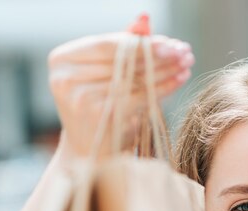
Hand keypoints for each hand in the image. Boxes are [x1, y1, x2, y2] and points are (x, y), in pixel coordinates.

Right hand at [48, 33, 193, 159]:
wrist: (92, 155)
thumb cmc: (101, 110)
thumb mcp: (106, 76)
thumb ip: (121, 47)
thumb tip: (144, 18)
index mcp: (61, 61)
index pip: (109, 44)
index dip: (143, 42)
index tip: (170, 42)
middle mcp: (65, 79)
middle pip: (124, 60)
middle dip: (158, 55)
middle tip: (185, 51)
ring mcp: (81, 98)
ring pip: (135, 78)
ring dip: (166, 69)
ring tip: (186, 63)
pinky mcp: (100, 116)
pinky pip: (141, 96)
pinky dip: (164, 87)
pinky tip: (181, 79)